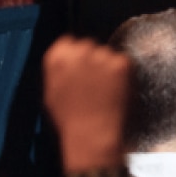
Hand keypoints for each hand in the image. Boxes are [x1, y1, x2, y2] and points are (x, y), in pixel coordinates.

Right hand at [43, 36, 130, 173]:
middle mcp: (78, 52)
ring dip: (109, 67)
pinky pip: (124, 62)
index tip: (80, 67)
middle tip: (95, 82)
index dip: (76, 55)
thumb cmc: (71, 120)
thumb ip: (58, 70)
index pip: (69, 41)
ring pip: (108, 53)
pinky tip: (116, 90)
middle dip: (93, 59)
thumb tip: (65, 59)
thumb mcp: (52, 92)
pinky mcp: (122, 63)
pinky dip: (123, 74)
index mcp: (57, 59)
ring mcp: (102, 56)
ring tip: (105, 90)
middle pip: (89, 45)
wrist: (92, 134)